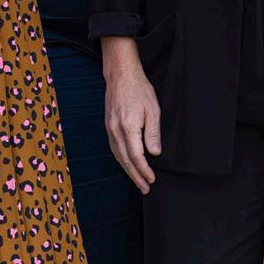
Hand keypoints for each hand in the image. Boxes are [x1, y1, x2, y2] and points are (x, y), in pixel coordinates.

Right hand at [103, 58, 162, 194]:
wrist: (121, 75)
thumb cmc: (139, 89)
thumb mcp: (153, 110)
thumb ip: (153, 133)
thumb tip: (154, 154)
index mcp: (128, 127)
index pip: (136, 156)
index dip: (144, 170)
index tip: (152, 179)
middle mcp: (115, 131)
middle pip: (125, 160)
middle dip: (135, 176)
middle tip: (145, 188)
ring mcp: (109, 129)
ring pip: (118, 156)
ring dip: (128, 170)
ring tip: (138, 181)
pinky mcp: (108, 126)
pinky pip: (114, 148)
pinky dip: (121, 160)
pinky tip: (128, 164)